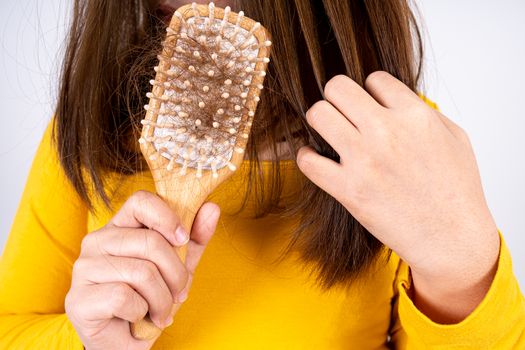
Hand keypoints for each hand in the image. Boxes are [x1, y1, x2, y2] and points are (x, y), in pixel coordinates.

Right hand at [65, 191, 219, 349]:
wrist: (125, 340)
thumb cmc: (150, 296)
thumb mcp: (179, 264)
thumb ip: (195, 237)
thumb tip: (212, 208)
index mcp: (119, 227)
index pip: (140, 201)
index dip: (167, 217)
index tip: (183, 239)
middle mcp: (97, 241)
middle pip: (150, 241)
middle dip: (176, 274)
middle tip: (180, 293)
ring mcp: (85, 269)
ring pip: (141, 272)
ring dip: (162, 299)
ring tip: (162, 311)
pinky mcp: (79, 299)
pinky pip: (123, 297)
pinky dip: (141, 312)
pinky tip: (138, 318)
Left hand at [297, 72, 499, 321]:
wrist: (451, 239)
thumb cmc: (456, 190)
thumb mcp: (454, 138)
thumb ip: (423, 111)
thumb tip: (395, 99)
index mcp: (415, 115)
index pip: (374, 79)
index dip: (370, 91)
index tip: (371, 106)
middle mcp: (387, 132)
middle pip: (336, 87)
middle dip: (336, 97)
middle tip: (341, 113)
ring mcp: (364, 161)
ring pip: (318, 114)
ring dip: (319, 121)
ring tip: (328, 133)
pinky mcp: (347, 190)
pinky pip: (307, 160)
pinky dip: (306, 157)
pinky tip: (317, 160)